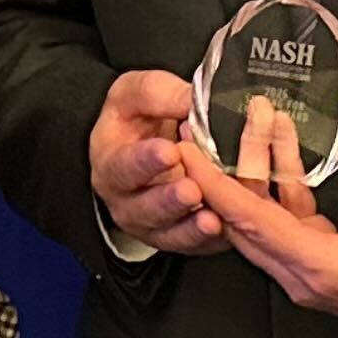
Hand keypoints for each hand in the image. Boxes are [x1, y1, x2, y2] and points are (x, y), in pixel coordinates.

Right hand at [93, 68, 232, 256]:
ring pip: (170, 233)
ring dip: (191, 226)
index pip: (123, 166)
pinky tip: (225, 229)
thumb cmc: (138, 120)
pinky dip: (211, 239)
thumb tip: (193, 99)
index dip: (145, 161)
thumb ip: (160, 93)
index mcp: (112, 164)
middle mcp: (128, 201)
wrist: (149, 143)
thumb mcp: (138, 94)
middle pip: (145, 208)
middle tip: (191, 189)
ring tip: (211, 218)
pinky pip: (194, 244)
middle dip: (169, 201)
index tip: (168, 151)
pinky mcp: (180, 237)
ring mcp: (153, 224)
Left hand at [201, 99, 337, 337]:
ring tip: (263, 121)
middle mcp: (305, 277)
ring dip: (258, 171)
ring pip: (263, 222)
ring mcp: (309, 276)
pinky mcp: (319, 268)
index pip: (251, 220)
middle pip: (246, 220)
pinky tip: (287, 150)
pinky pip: (285, 225)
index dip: (213, 182)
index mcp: (324, 267)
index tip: (188, 151)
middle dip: (226, 167)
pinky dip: (281, 187)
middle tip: (211, 125)